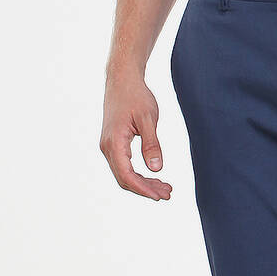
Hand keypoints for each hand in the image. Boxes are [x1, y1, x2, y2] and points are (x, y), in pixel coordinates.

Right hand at [100, 71, 172, 199]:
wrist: (122, 79)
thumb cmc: (135, 95)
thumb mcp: (148, 118)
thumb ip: (152, 144)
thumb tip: (157, 168)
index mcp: (114, 141)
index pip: (126, 175)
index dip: (143, 188)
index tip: (159, 196)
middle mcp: (107, 146)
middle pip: (124, 178)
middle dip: (146, 189)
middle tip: (168, 193)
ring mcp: (108, 146)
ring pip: (124, 173)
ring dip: (143, 182)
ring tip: (165, 187)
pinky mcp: (113, 143)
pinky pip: (124, 165)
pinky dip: (139, 173)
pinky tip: (154, 175)